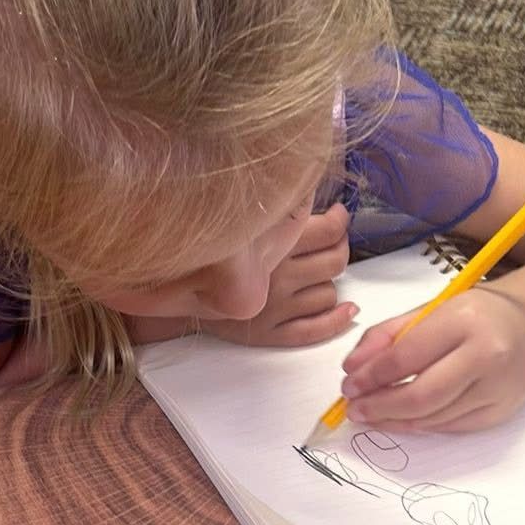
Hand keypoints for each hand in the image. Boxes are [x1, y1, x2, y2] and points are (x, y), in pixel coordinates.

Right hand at [205, 204, 357, 348]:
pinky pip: (316, 329)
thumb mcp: (243, 225)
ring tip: (314, 276)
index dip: (340, 221)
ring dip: (328, 284)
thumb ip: (275, 212)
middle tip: (333, 243)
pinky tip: (348, 309)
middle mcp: (276, 278)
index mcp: (270, 246)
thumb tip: (311, 191)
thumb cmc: (214, 256)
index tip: (337, 216)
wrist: (177, 295)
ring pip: (329, 294)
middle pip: (335, 262)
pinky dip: (338, 319)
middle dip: (340, 249)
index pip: (329, 231)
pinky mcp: (271, 334)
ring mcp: (275, 309)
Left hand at [339, 285, 524, 432]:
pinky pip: (450, 426)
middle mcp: (487, 355)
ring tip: (370, 415)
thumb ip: (387, 335)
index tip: (348, 386)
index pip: (406, 357)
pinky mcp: (500, 412)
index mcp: (465, 319)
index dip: (371, 377)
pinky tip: (400, 419)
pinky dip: (420, 425)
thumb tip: (352, 369)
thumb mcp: (431, 310)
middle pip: (421, 396)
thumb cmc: (475, 315)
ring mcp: (498, 388)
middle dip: (380, 407)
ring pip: (434, 418)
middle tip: (355, 410)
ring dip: (394, 421)